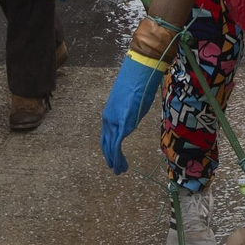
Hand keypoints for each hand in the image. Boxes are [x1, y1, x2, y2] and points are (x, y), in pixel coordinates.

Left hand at [100, 52, 167, 173]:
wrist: (139, 73)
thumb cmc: (137, 84)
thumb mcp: (131, 102)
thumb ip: (129, 113)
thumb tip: (132, 117)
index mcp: (108, 113)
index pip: (105, 135)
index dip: (108, 147)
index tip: (112, 156)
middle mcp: (108, 119)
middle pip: (105, 143)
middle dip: (110, 157)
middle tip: (115, 168)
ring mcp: (114, 122)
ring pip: (111, 147)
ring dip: (115, 161)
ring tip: (119, 171)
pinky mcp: (122, 124)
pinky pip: (117, 145)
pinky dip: (118, 158)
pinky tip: (121, 166)